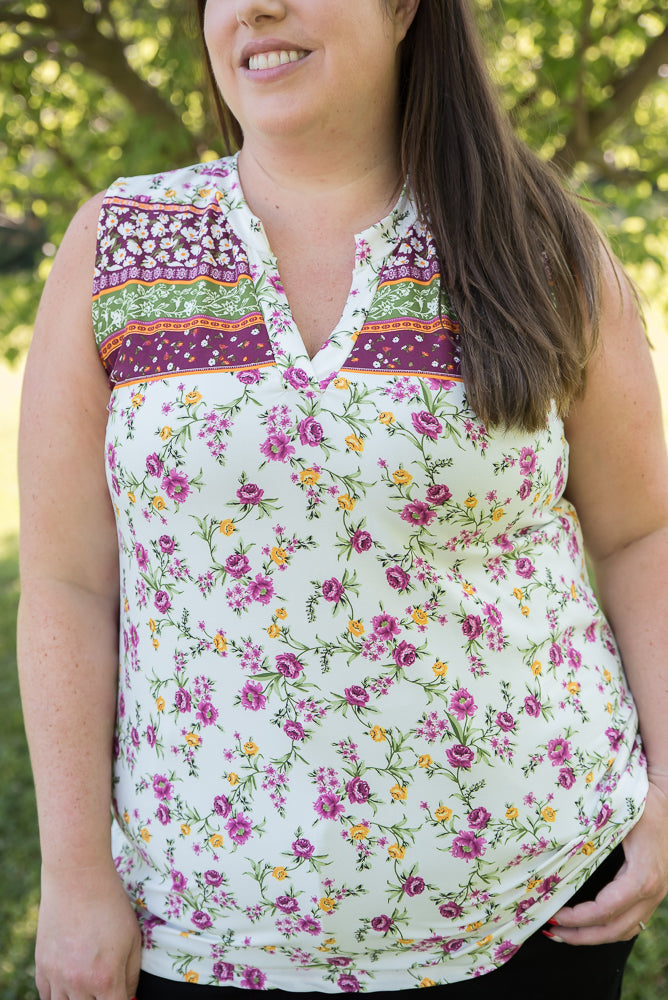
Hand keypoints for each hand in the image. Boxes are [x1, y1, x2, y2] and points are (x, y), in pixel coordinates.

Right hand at [35, 861, 140, 999]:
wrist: (77, 879)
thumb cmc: (110, 905)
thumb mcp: (134, 938)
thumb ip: (132, 975)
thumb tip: (128, 995)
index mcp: (106, 978)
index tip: (122, 995)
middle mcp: (79, 984)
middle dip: (100, 999)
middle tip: (105, 985)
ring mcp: (56, 977)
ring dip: (79, 999)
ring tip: (88, 982)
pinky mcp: (41, 968)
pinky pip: (47, 997)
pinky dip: (59, 995)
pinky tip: (70, 982)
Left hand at [548, 780, 667, 943]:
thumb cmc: (641, 803)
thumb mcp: (617, 813)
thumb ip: (593, 831)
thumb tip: (558, 843)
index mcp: (642, 875)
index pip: (606, 910)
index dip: (578, 918)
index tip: (553, 914)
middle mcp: (652, 891)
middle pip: (615, 929)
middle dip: (580, 935)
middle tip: (551, 931)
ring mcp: (655, 896)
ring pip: (625, 932)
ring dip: (593, 937)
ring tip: (563, 933)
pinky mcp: (653, 894)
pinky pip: (632, 924)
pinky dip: (609, 930)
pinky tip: (587, 926)